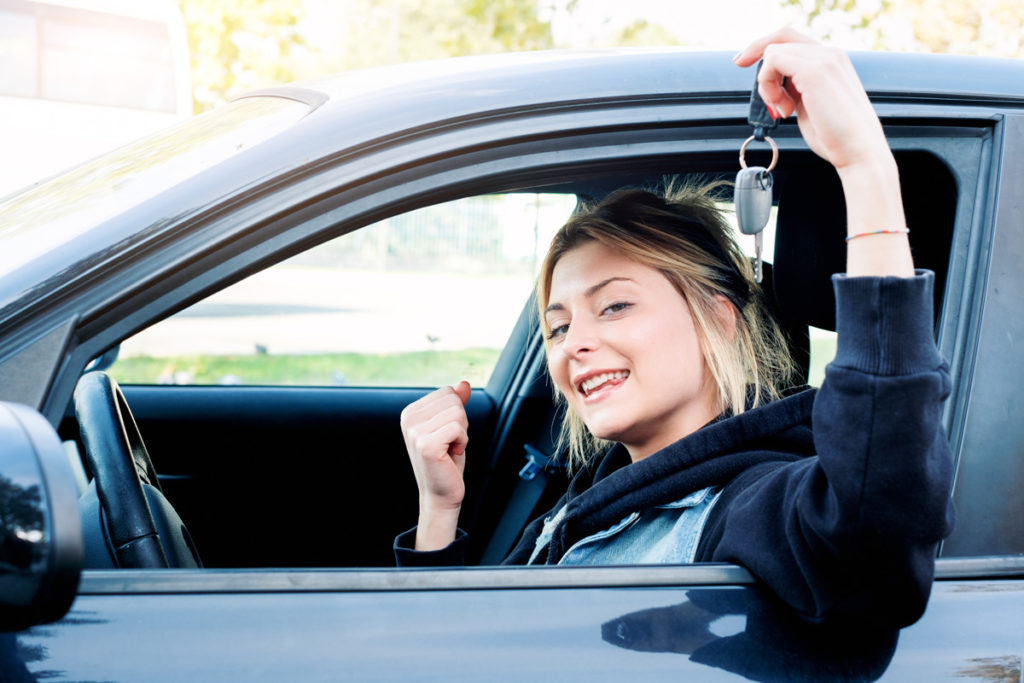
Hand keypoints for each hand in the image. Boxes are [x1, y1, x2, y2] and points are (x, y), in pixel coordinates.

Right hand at [400, 380, 471, 549]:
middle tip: (449, 443)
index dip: (456, 413)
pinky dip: (462, 442)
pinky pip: (458, 428)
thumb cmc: (447, 460)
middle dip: (461, 422)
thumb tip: (464, 383)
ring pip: (458, 413)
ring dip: (462, 433)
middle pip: (453, 400)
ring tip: (449, 448)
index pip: (447, 392)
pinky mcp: (426, 445)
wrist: (441, 492)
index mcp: (411, 412)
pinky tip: (450, 454)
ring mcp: (415, 432)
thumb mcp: (452, 426)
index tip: (446, 434)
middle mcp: (408, 419)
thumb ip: (456, 403)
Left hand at [734, 28, 913, 276]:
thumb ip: (795, 91)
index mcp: (832, 61)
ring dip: (766, 83)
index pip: (793, 40)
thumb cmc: (837, 137)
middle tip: (738, 64)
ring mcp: (824, 59)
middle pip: (782, 35)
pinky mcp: (814, 70)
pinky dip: (767, 85)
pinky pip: (773, 62)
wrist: (859, 151)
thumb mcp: (810, 106)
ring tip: (782, 109)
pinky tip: (783, 108)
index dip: (767, 48)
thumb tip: (776, 89)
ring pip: (774, 52)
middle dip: (755, 49)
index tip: (745, 62)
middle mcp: (830, 54)